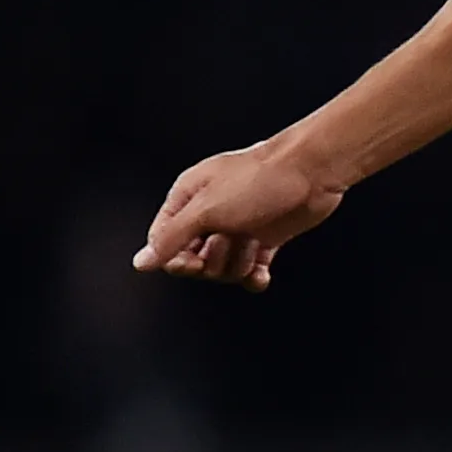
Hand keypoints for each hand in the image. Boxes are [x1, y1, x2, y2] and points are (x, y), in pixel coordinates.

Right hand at [135, 137, 355, 289]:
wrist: (310, 175)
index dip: (177, 259)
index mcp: (187, 200)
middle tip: (229, 238)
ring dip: (239, 263)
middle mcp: (209, 216)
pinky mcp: (263, 241)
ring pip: (224, 269)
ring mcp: (238, 229)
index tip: (194, 261)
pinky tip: (262, 272)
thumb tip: (141, 262)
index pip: (164, 243)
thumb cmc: (258, 181)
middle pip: (194, 261)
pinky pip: (249, 273)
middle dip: (213, 260)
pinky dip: (255, 276)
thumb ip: (171, 238)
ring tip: (252, 240)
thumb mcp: (206, 209)